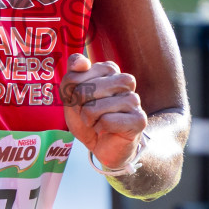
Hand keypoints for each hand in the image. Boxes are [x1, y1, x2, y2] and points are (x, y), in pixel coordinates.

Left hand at [61, 53, 146, 171]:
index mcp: (109, 69)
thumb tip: (82, 62)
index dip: (70, 94)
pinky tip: (107, 130)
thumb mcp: (72, 97)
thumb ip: (72, 76)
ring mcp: (134, 99)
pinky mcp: (139, 119)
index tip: (80, 101)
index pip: (74, 75)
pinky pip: (107, 121)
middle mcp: (124, 80)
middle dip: (79, 108)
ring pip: (94, 107)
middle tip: (89, 115)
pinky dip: (100, 128)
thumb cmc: (89, 118)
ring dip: (89, 119)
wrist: (102, 146)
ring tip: (97, 122)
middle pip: (84, 90)